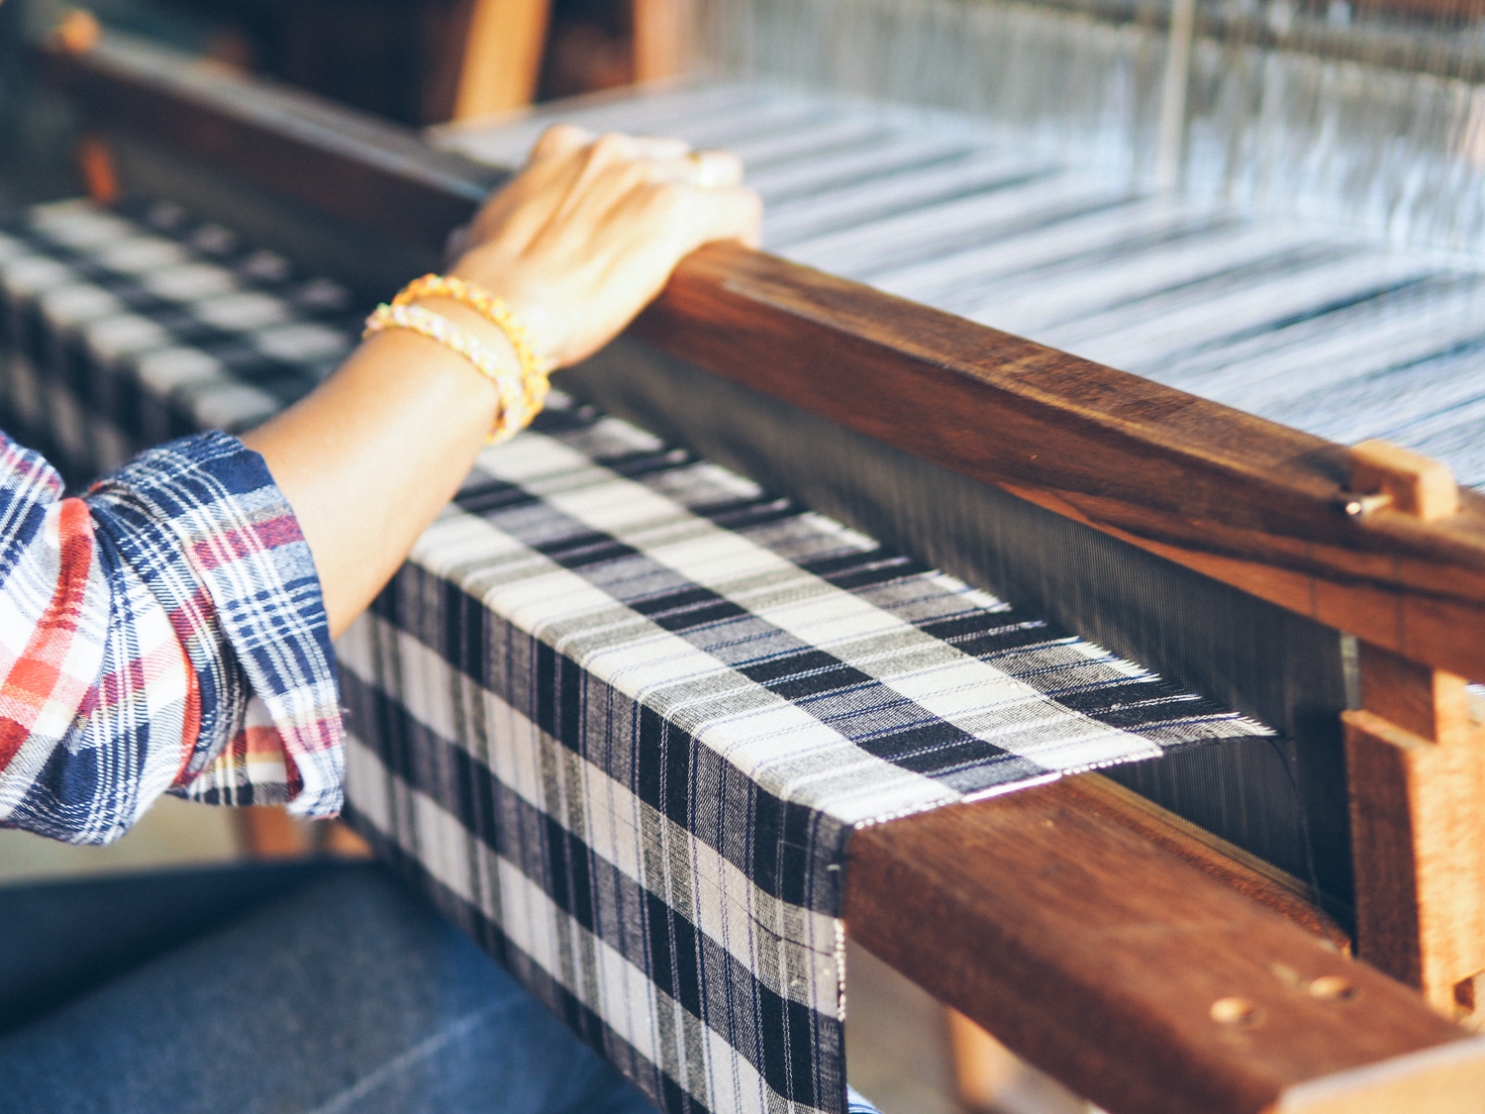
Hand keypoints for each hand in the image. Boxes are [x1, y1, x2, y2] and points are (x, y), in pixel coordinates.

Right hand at [448, 125, 760, 368]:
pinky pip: (738, 208)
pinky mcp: (674, 212)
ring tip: (723, 247)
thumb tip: (462, 242)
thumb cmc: (484, 293)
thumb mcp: (475, 240)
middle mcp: (606, 150)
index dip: (642, 186)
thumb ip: (482, 231)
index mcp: (560, 149)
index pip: (623, 151)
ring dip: (720, 207)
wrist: (498, 311)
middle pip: (677, 154)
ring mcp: (644, 176)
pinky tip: (741, 257)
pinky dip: (744, 230)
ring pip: (717, 172)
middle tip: (690, 238)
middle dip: (687, 192)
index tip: (644, 221)